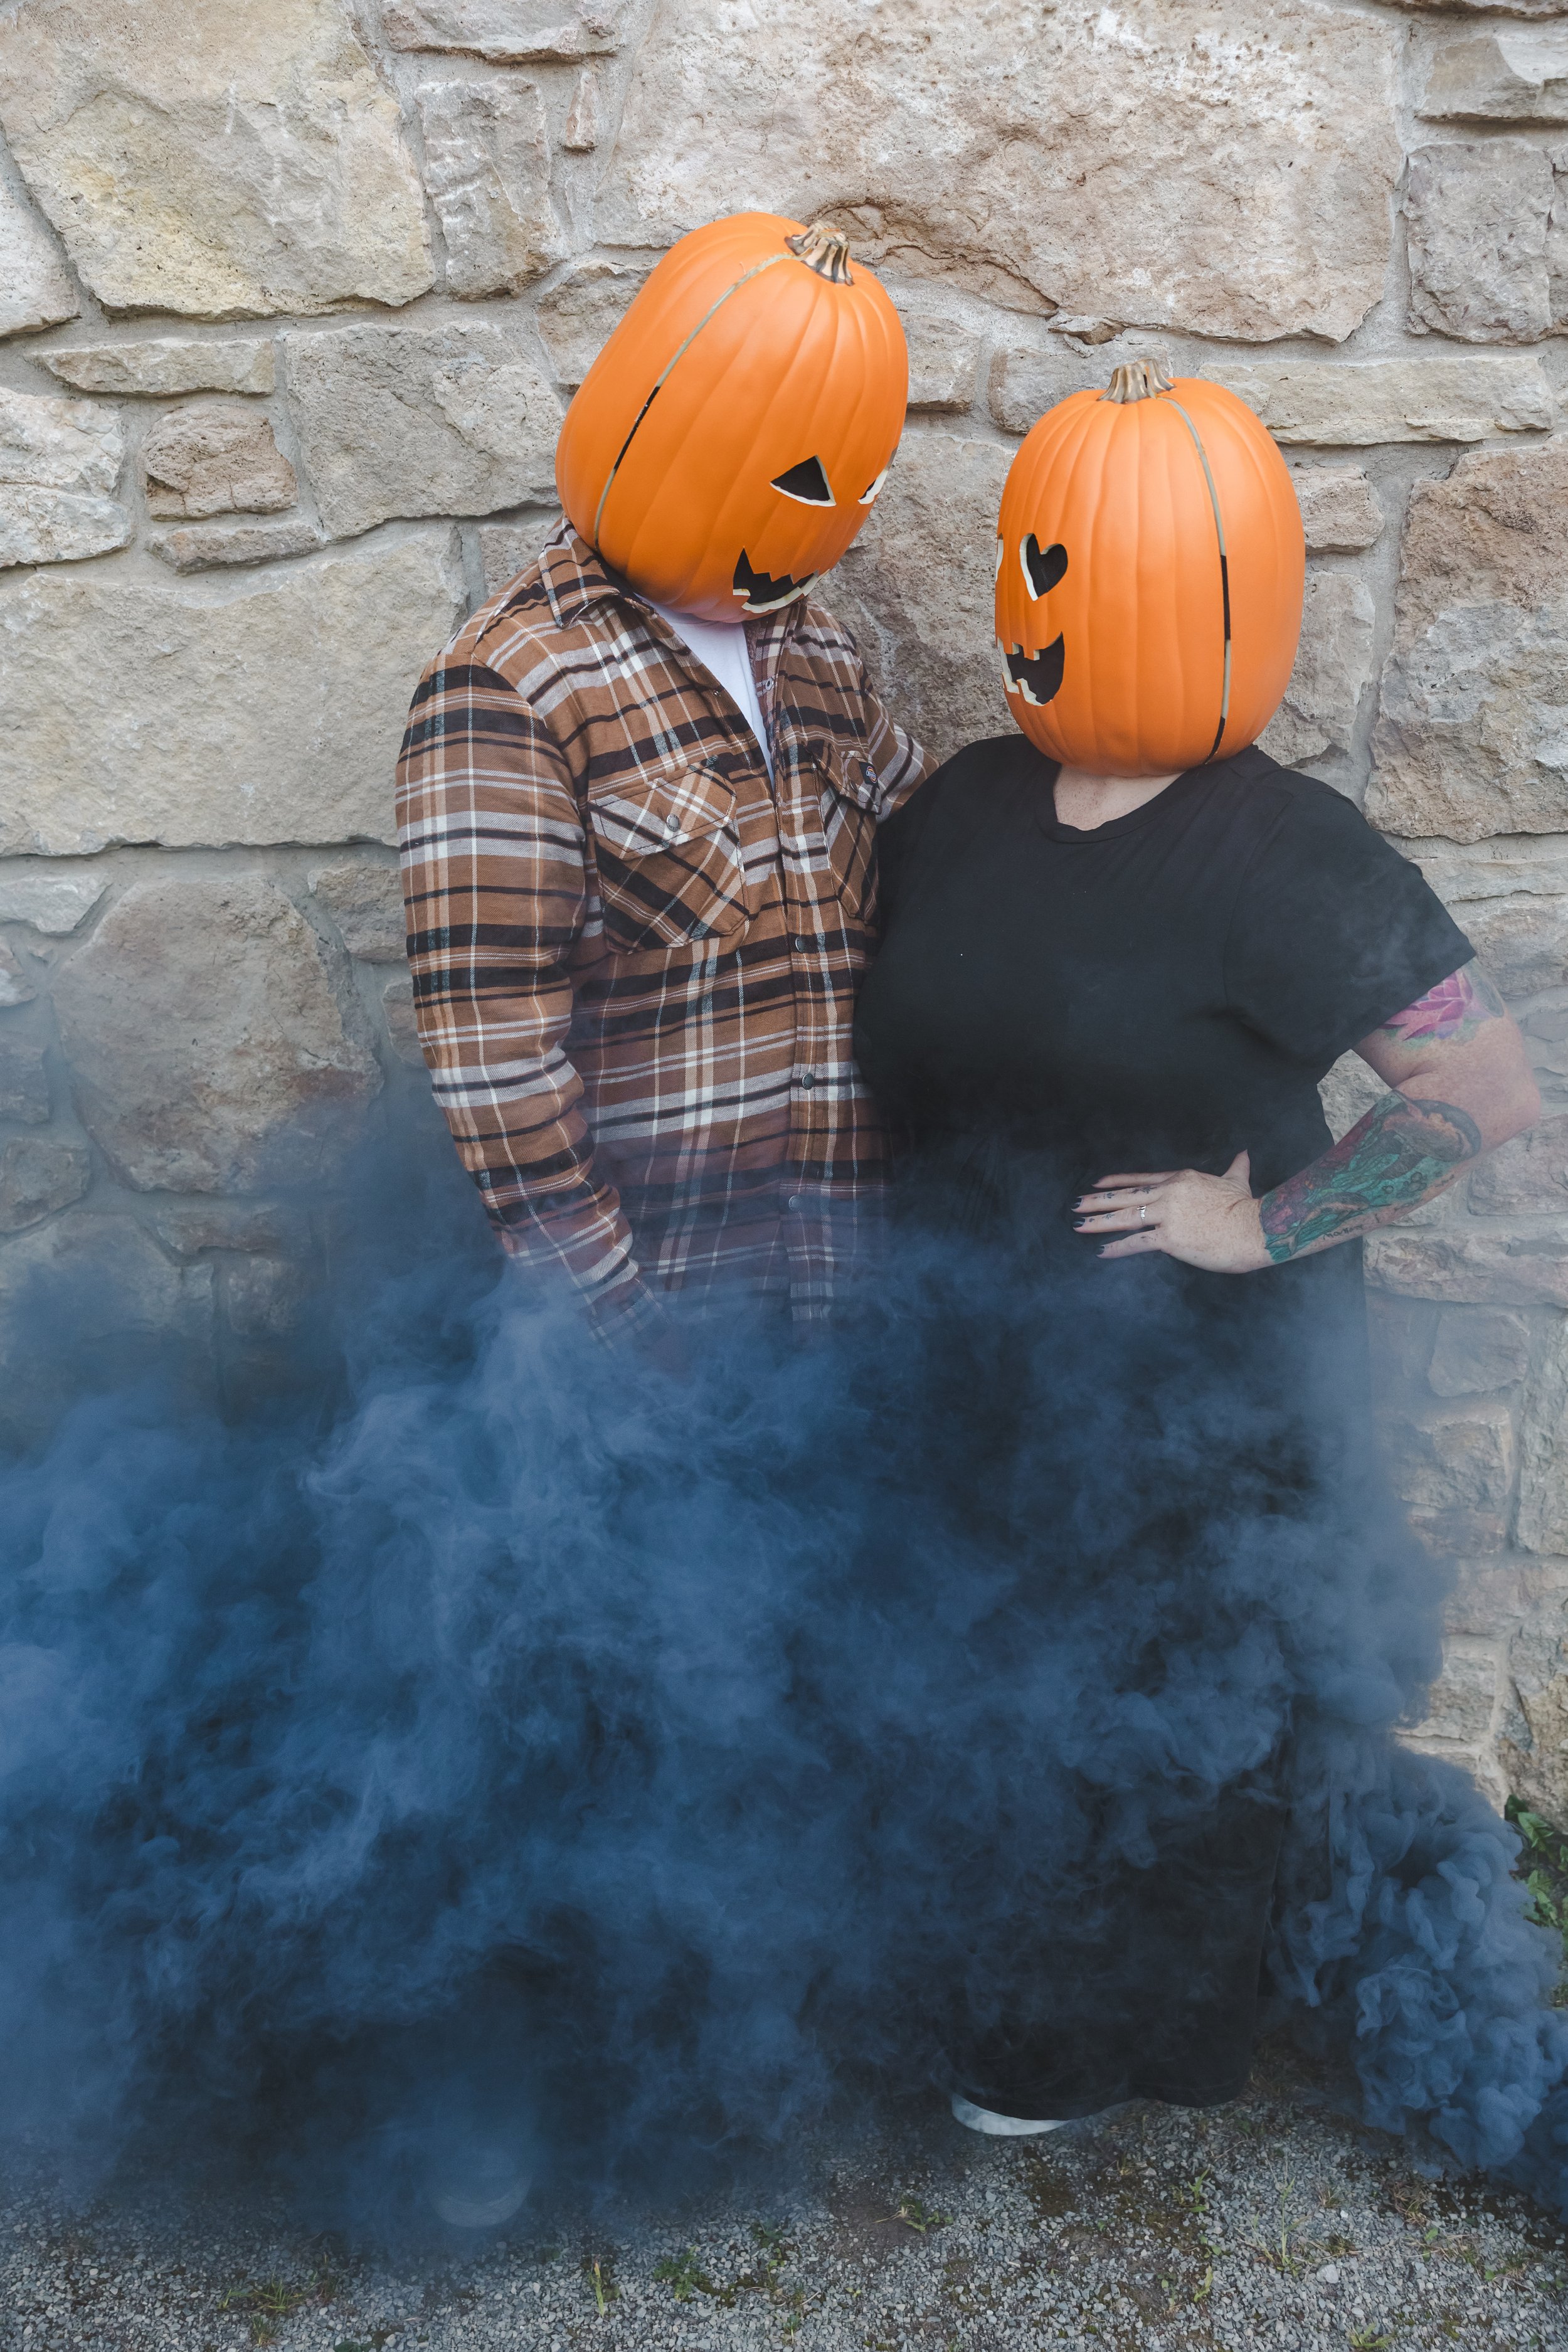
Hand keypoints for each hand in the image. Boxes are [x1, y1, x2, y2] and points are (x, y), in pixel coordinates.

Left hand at [1074, 1151, 1271, 1273]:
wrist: (1255, 1228)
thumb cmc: (1247, 1207)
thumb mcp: (1237, 1180)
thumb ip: (1236, 1167)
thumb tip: (1244, 1152)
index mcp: (1181, 1180)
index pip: (1141, 1180)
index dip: (1117, 1182)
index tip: (1099, 1183)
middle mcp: (1169, 1194)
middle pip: (1126, 1196)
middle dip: (1098, 1201)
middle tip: (1076, 1204)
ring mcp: (1167, 1215)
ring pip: (1125, 1217)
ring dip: (1099, 1222)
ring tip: (1078, 1225)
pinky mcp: (1170, 1238)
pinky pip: (1137, 1243)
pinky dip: (1118, 1248)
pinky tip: (1102, 1252)